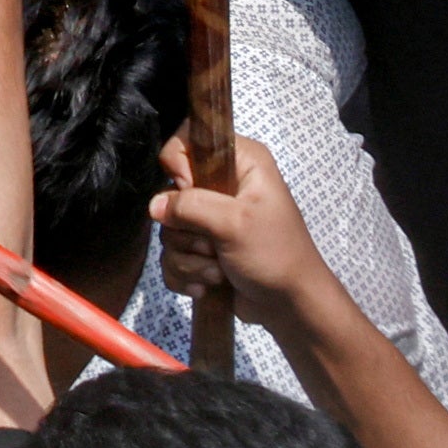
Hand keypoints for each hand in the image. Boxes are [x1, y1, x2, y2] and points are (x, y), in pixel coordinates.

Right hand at [150, 131, 339, 341]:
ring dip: (190, 258)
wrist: (291, 306)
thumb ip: (191, 206)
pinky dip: (187, 274)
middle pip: (172, 193)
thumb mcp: (235, 222)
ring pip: (169, 230)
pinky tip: (207, 285)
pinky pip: (172, 256)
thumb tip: (155, 207)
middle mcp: (223, 186)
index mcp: (240, 163)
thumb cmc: (275, 254)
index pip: (187, 140)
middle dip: (188, 229)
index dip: (179, 166)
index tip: (189, 191)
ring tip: (218, 271)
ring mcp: (211, 220)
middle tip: (215, 244)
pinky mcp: (202, 250)